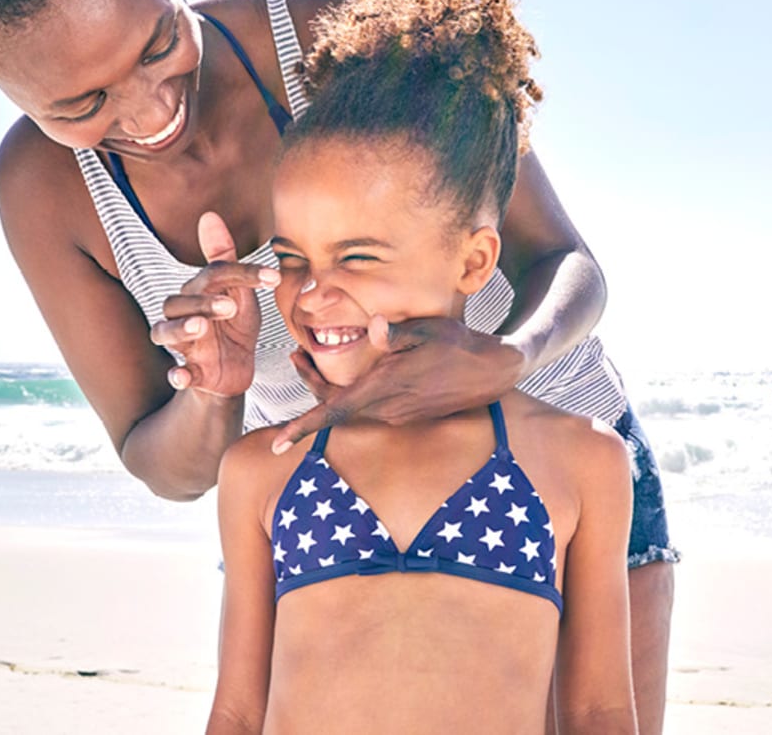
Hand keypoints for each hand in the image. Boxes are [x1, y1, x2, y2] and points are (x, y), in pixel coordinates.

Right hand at [148, 212, 278, 398]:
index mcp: (197, 292)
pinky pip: (177, 374)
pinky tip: (182, 375)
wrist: (236, 369)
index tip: (274, 277)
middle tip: (229, 306)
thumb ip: (223, 257)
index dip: (242, 273)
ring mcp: (185, 345)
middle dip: (203, 302)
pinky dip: (178, 375)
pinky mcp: (191, 372)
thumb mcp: (236, 291)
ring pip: (166, 332)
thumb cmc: (233, 325)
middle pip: (179, 303)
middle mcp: (183, 315)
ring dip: (181, 329)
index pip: (214, 275)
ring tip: (200, 327)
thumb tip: (208, 215)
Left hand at [270, 315, 527, 452]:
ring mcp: (398, 414)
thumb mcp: (428, 330)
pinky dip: (352, 392)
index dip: (303, 428)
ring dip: (330, 388)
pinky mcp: (407, 414)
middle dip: (310, 384)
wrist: (494, 370)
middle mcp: (388, 408)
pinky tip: (354, 372)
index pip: (334, 412)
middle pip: (335, 406)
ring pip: (352, 406)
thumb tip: (372, 327)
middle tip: (295, 356)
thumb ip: (396, 333)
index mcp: (385, 387)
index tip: (277, 445)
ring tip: (312, 357)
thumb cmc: (459, 344)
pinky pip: (370, 406)